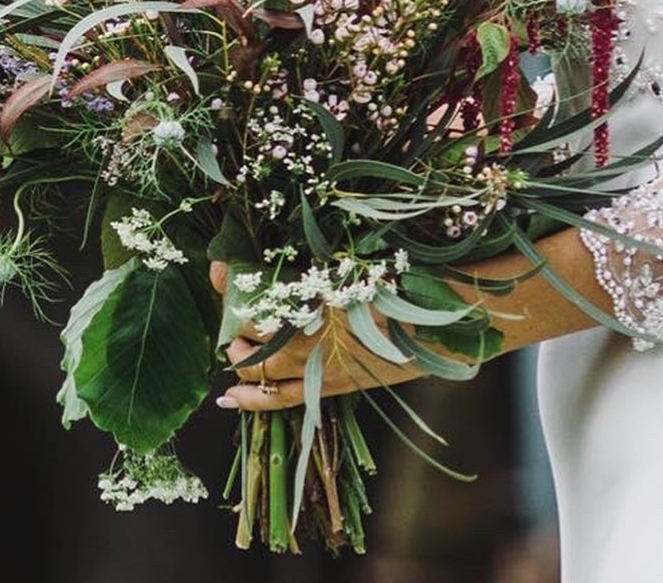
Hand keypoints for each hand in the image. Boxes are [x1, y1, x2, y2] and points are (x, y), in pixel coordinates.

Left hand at [210, 259, 440, 412]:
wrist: (444, 325)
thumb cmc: (407, 284)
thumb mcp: (359, 264)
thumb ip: (319, 265)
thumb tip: (289, 263)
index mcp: (314, 294)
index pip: (257, 289)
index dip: (231, 281)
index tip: (218, 269)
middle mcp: (309, 331)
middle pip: (251, 330)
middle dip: (234, 322)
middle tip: (233, 313)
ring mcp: (317, 363)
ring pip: (258, 366)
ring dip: (240, 357)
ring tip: (234, 349)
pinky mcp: (331, 385)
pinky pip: (281, 398)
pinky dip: (252, 399)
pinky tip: (229, 397)